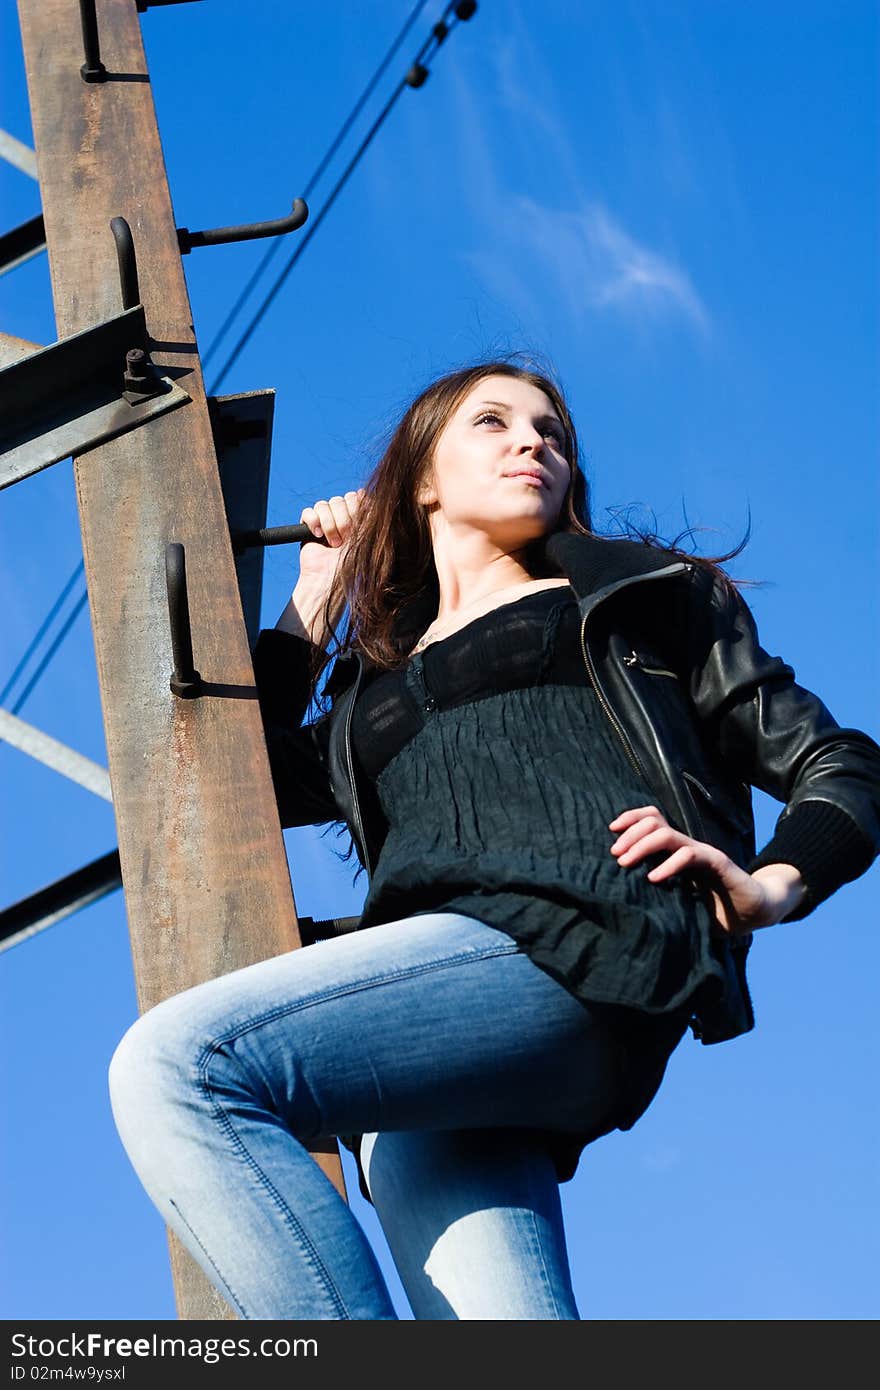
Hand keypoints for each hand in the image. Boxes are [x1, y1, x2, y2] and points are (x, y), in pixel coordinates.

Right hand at [297, 489, 365, 589]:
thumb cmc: (351, 562)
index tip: (357, 527)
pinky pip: (308, 511)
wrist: (330, 578)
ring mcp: (324, 520)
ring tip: (333, 543)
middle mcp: (341, 517)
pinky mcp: (309, 526)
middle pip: (340, 499)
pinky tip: (318, 536)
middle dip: (343, 520)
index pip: (355, 497)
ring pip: (324, 504)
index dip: (355, 509)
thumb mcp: (364, 537)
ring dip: (329, 525)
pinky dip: (313, 522)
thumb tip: (362, 491)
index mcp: (356, 517)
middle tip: (345, 540)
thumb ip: (366, 514)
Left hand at [608, 804, 803, 935]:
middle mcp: (687, 847)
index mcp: (677, 851)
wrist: (754, 912)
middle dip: (630, 833)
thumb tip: (623, 906)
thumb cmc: (715, 910)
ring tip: (625, 863)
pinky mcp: (718, 863)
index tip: (611, 832)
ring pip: (667, 834)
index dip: (630, 819)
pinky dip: (668, 864)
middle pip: (654, 821)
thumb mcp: (679, 902)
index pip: (652, 820)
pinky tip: (654, 878)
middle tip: (614, 854)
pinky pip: (689, 855)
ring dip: (642, 845)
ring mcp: (702, 852)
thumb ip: (657, 898)